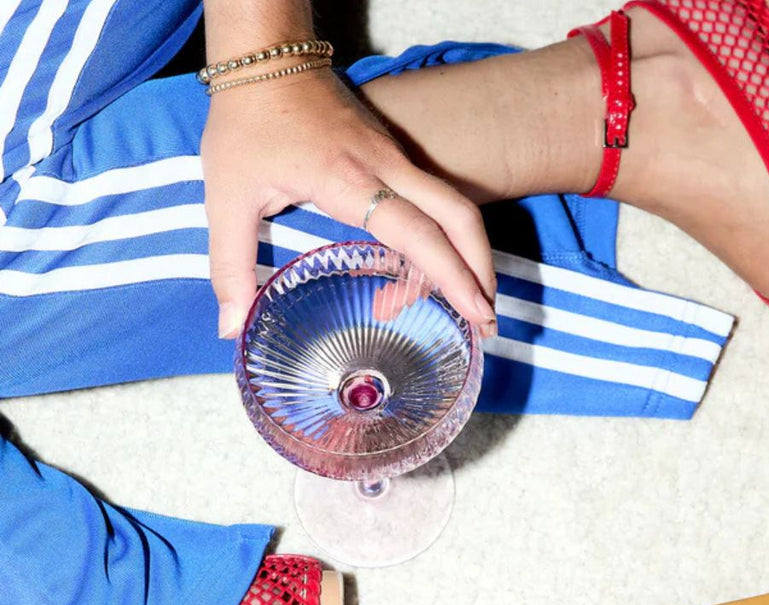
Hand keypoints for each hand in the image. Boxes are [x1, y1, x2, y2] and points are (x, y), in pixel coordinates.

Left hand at [201, 68, 495, 337]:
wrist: (264, 55)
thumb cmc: (246, 122)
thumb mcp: (225, 196)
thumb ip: (230, 265)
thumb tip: (233, 328)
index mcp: (349, 179)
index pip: (418, 231)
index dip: (451, 274)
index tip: (475, 310)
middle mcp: (386, 166)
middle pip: (459, 217)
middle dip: (481, 270)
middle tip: (486, 319)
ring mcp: (396, 158)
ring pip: (454, 209)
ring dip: (469, 257)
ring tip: (468, 304)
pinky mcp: (395, 156)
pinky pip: (435, 202)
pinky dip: (446, 240)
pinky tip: (432, 272)